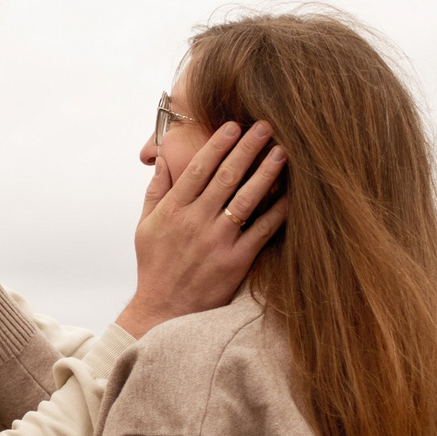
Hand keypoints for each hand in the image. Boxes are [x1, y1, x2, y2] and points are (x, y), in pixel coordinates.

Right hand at [116, 122, 288, 337]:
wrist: (163, 310)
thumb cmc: (155, 266)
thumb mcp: (145, 226)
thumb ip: (156, 190)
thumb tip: (161, 159)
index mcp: (173, 210)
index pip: (198, 169)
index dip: (217, 145)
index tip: (233, 126)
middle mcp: (195, 222)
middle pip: (226, 177)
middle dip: (248, 148)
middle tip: (266, 126)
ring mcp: (216, 241)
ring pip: (246, 199)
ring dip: (266, 173)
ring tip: (282, 152)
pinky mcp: (235, 262)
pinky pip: (261, 231)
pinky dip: (277, 211)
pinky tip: (291, 195)